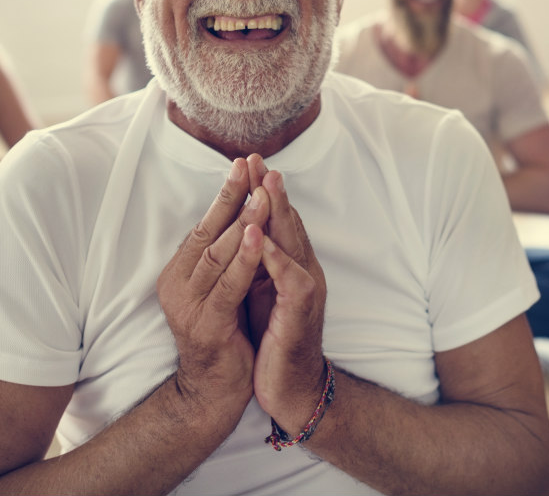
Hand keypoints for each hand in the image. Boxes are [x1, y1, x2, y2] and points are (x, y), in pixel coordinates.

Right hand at [155, 158, 269, 425]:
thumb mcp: (221, 287)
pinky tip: (260, 237)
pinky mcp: (207, 325)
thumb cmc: (224, 333)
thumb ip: (224, 255)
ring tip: (261, 194)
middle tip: (252, 166)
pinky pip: (229, 286)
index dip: (225, 194)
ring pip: (218, 255)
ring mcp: (189, 306)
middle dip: (233, 198)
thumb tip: (241, 211)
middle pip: (208, 232)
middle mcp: (178, 285)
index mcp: (179, 272)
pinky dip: (246, 259)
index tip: (244, 163)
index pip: (204, 224)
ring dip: (244, 222)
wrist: (216, 391)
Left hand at [245, 155, 327, 434]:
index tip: (248, 162)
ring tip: (265, 186)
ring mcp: (306, 289)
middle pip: (288, 221)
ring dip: (279, 213)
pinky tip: (263, 240)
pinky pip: (291, 279)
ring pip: (294, 242)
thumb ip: (259, 263)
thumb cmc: (275, 339)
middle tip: (258, 160)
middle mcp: (303, 269)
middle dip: (272, 190)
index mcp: (291, 264)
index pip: (278, 219)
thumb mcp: (263, 292)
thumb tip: (242, 232)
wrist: (291, 387)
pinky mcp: (301, 311)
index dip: (264, 191)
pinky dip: (277, 258)